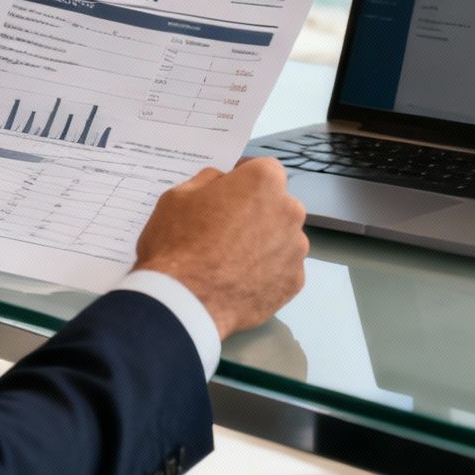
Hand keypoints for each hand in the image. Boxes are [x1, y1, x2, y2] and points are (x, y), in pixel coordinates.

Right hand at [132, 157, 308, 338]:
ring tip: (231, 262)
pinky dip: (266, 274)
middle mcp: (289, 211)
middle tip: (225, 231)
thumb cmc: (178, 244)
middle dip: (256, 212)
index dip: (244, 180)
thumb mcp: (179, 196)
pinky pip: (281, 270)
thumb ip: (208, 181)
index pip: (263, 170)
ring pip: (282, 238)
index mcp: (264, 182)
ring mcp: (296, 249)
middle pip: (276, 205)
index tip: (228, 194)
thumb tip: (222, 182)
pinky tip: (239, 282)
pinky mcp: (294, 283)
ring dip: (264, 244)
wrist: (184, 304)